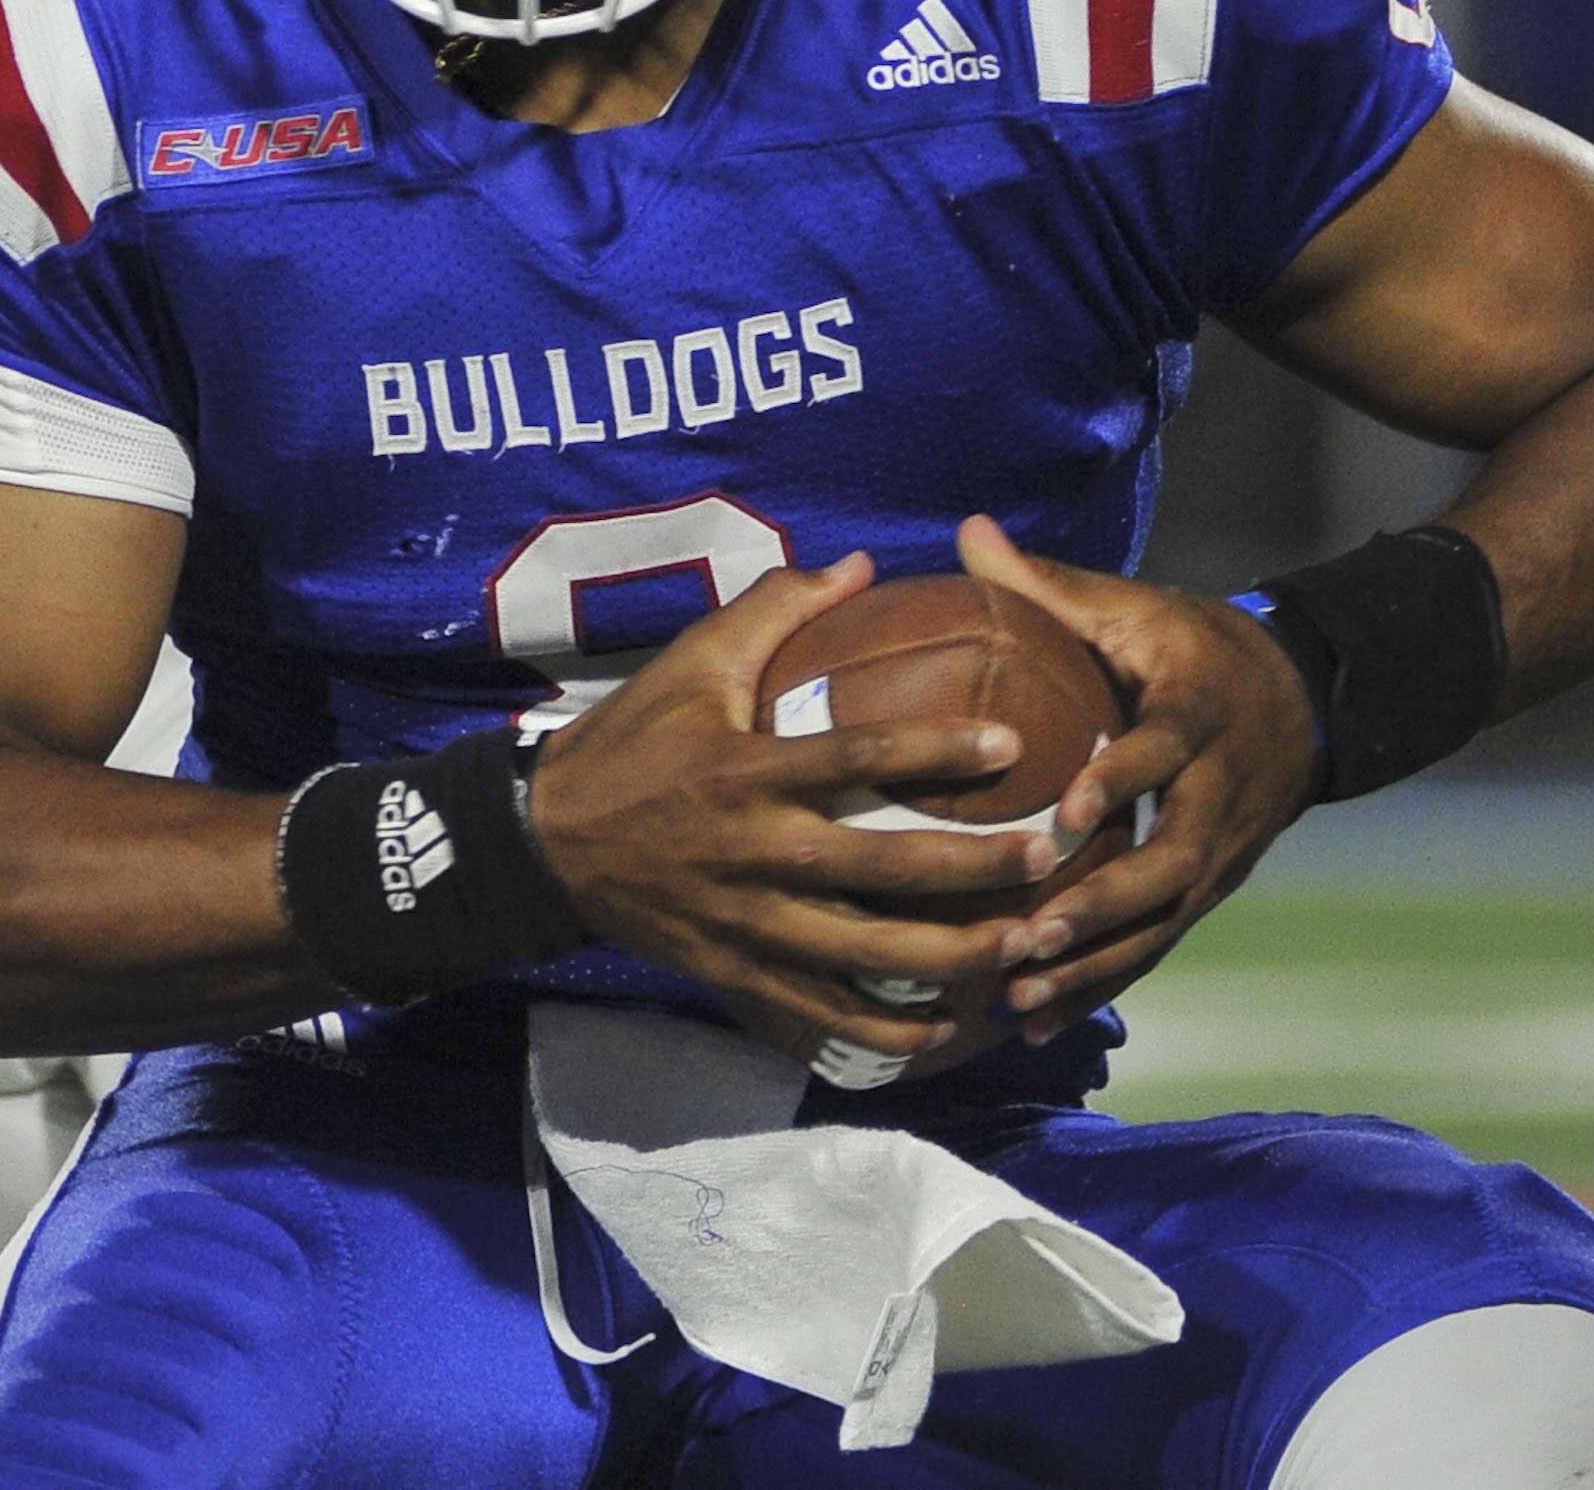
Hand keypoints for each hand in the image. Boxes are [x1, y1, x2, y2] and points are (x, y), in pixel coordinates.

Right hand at [527, 553, 1068, 1071]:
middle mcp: (753, 851)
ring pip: (864, 955)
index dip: (938, 749)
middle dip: (973, 870)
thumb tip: (862, 563)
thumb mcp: (691, 661)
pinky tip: (941, 1030)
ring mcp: (745, 921)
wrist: (545, 840)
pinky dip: (881, 1029)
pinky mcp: (734, 971)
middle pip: (881, 870)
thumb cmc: (631, 740)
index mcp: (746, 770)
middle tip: (1048, 859)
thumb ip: (775, 609)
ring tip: (1022, 947)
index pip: (857, 756)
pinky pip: (818, 1013)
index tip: (1012, 743)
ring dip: (950, 956)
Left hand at [946, 516, 1319, 1039]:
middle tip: (1030, 930)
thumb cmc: (1188, 646)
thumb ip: (1049, 582)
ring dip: (1094, 961)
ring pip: (1163, 921)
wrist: (1298, 700)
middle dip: (1102, 902)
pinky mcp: (1205, 892)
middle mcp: (1218, 795)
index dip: (1125, 775)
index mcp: (1199, 716)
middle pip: (1170, 861)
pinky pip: (1155, 945)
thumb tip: (966, 532)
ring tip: (1020, 992)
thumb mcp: (1134, 606)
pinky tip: (1034, 1020)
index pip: (1165, 748)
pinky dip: (1099, 984)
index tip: (1069, 802)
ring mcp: (1218, 855)